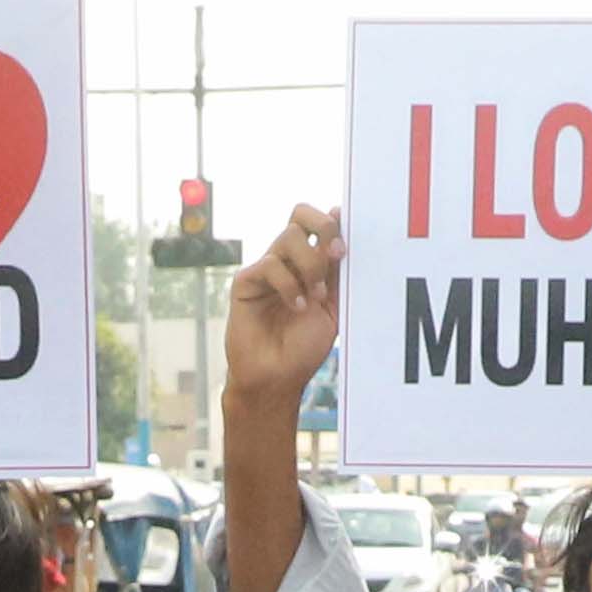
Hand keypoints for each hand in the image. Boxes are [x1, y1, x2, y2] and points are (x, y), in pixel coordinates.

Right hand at [227, 205, 343, 407]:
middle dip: (323, 227)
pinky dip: (289, 285)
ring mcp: (267, 269)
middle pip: (301, 213)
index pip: (319, 223)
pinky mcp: (246, 282)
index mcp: (310, 262)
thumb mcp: (331, 308)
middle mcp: (287, 260)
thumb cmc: (303, 347)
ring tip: (314, 296)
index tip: (345, 247)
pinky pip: (270, 265)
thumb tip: (342, 232)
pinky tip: (296, 307)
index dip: (334, 222)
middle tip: (335, 255)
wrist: (277, 378)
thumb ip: (335, 273)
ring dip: (310, 265)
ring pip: (289, 236)